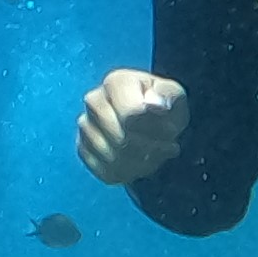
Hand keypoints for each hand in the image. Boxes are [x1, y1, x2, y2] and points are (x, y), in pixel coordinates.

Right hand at [77, 68, 190, 183]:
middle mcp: (94, 100)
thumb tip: (154, 104)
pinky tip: (140, 164)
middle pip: (120, 138)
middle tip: (168, 147)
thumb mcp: (174, 95)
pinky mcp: (82, 148)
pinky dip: (127, 174)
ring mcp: (85, 126)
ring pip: (112, 158)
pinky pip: (105, 171)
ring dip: (141, 163)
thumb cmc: (162, 105)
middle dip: (149, 149)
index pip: (130, 113)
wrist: (149, 121)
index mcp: (116, 82)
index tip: (170, 131)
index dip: (153, 129)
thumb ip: (167, 96)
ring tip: (156, 155)